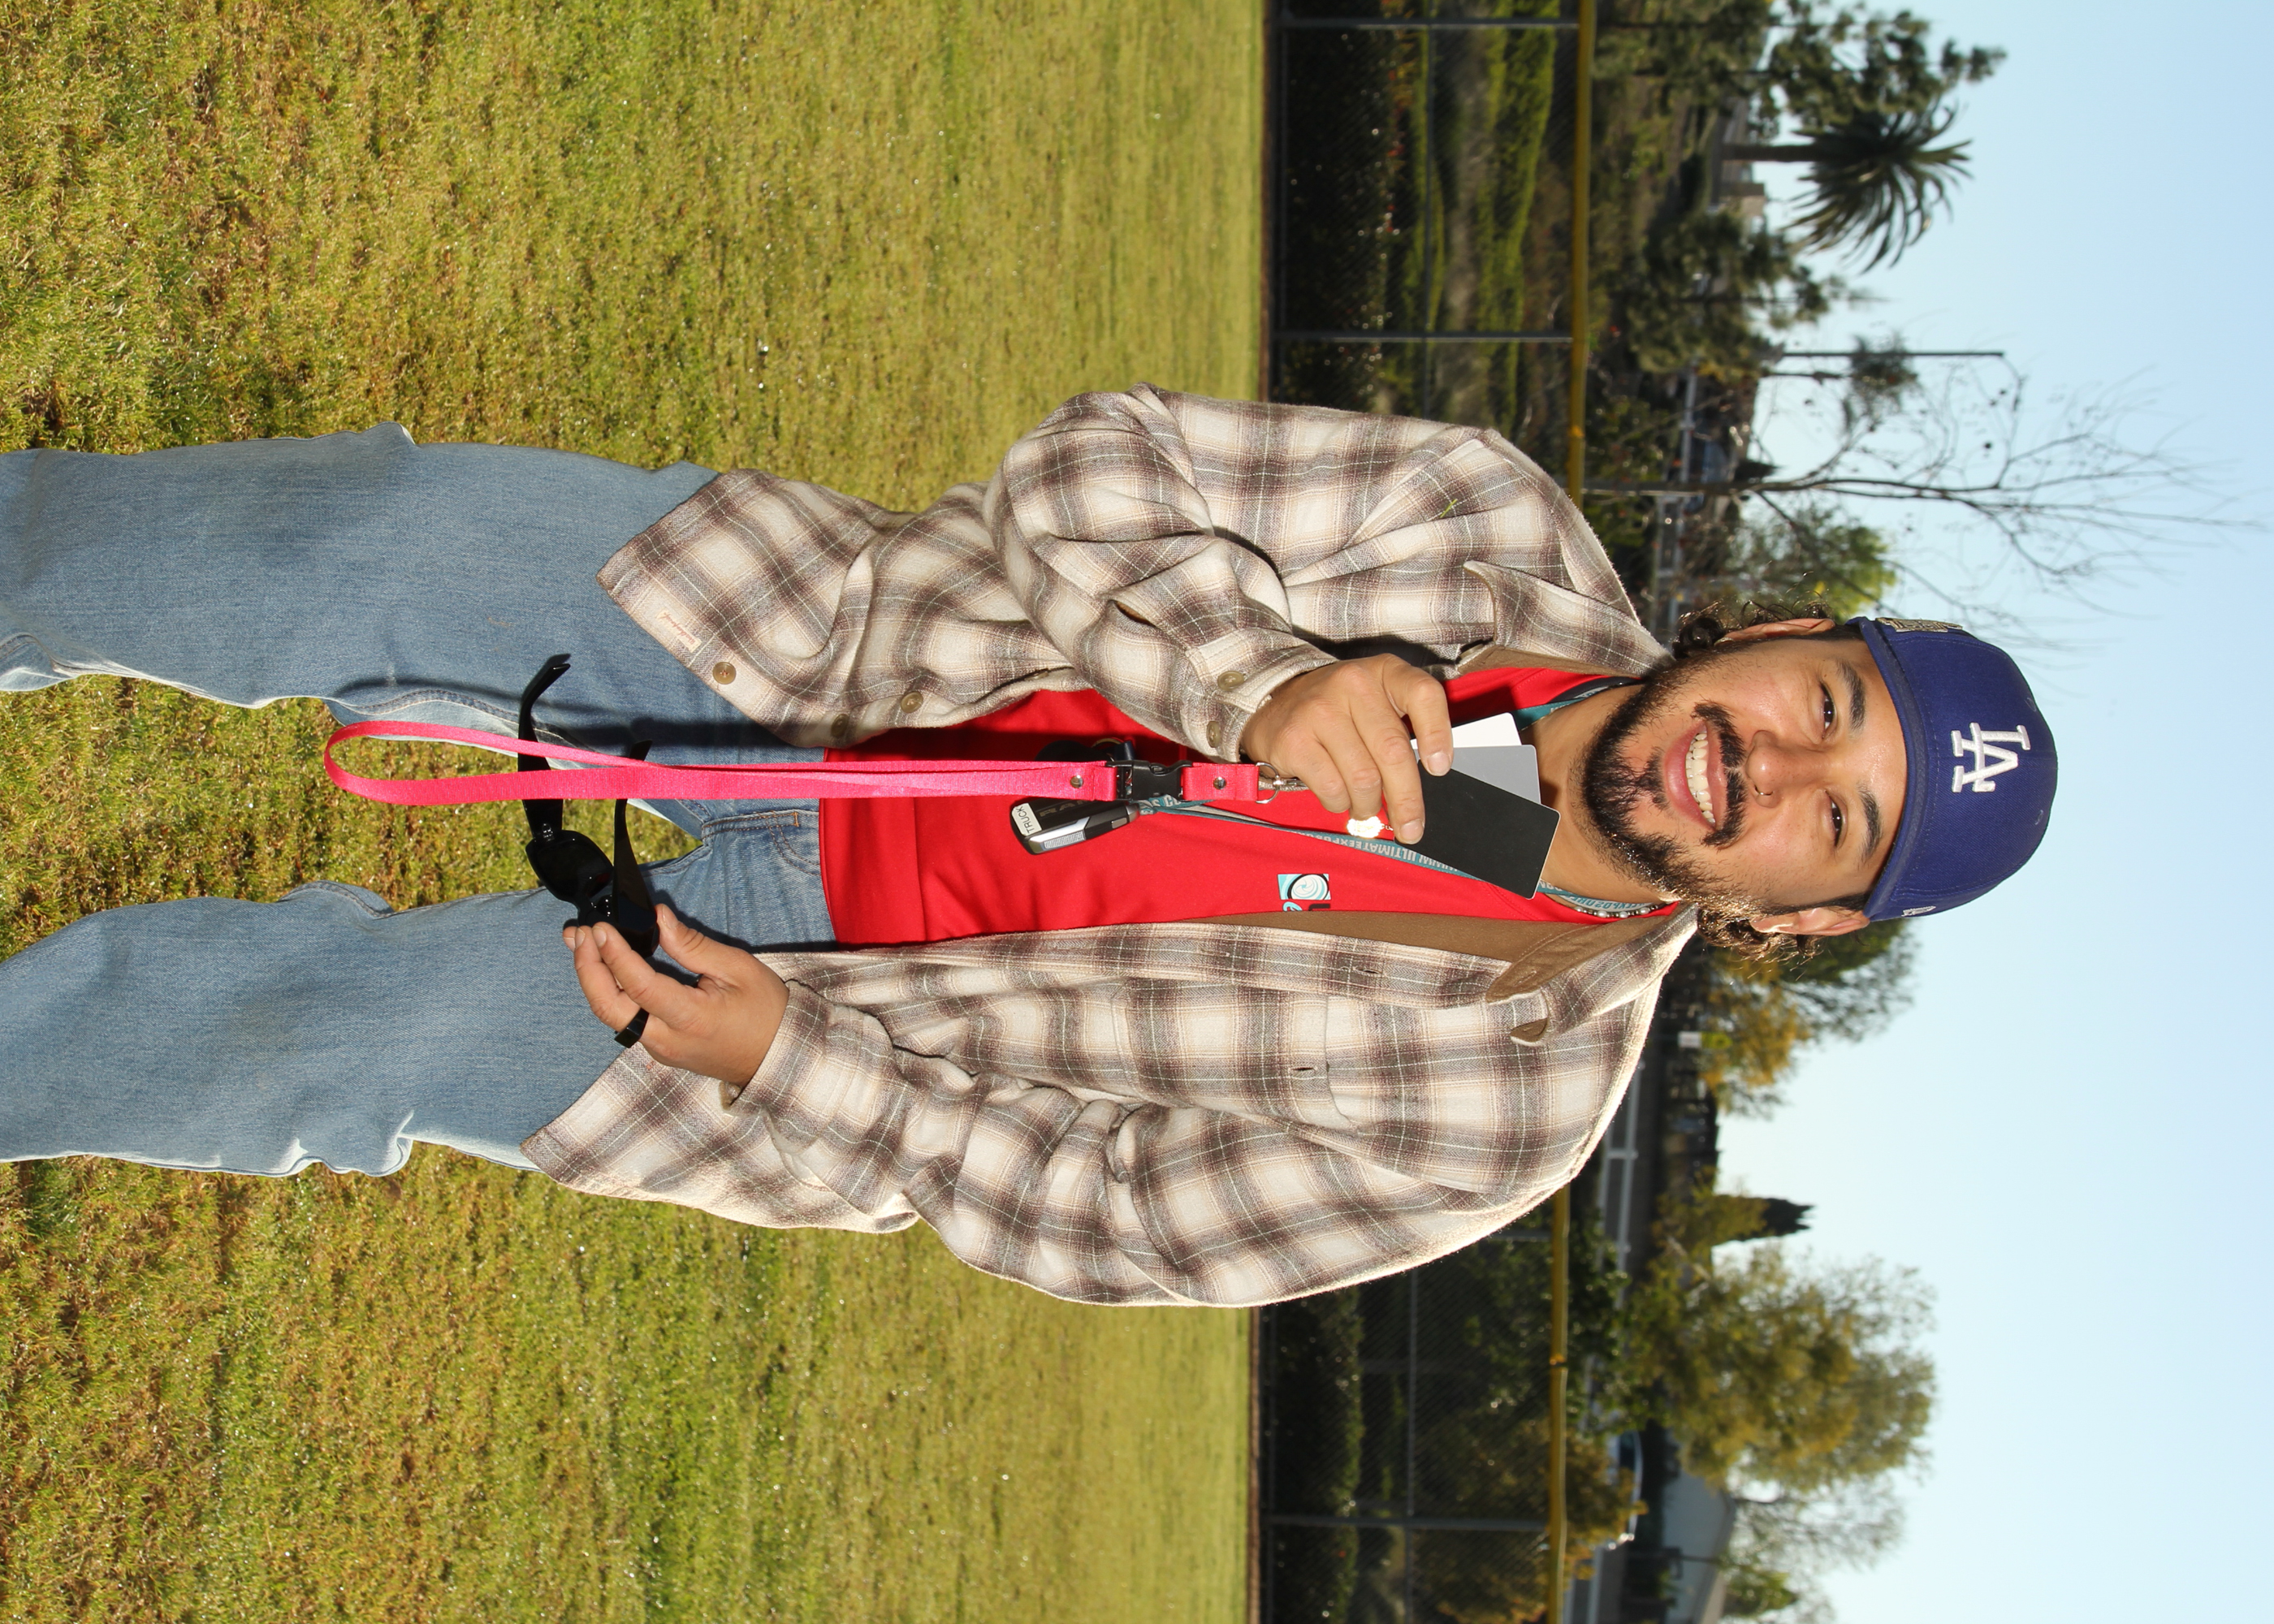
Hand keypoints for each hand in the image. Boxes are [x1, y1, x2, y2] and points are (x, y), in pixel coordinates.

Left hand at [566, 905, 787, 1084]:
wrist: (779, 1056)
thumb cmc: (766, 1011)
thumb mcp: (737, 968)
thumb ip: (692, 945)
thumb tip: (658, 918)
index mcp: (691, 1018)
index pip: (638, 986)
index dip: (614, 954)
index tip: (600, 928)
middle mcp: (667, 1040)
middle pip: (608, 1008)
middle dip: (587, 968)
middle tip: (579, 934)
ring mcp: (659, 1049)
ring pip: (612, 1016)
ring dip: (592, 979)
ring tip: (580, 944)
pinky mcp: (659, 1050)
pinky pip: (625, 1020)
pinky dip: (609, 992)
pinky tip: (604, 968)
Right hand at [1237, 654, 1452, 841]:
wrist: (1278, 705)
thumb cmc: (1341, 712)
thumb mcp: (1378, 703)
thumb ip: (1403, 734)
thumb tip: (1414, 797)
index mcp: (1384, 672)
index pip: (1423, 694)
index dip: (1437, 734)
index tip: (1440, 768)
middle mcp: (1352, 683)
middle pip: (1393, 752)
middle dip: (1406, 799)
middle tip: (1411, 828)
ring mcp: (1319, 710)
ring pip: (1363, 778)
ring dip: (1369, 805)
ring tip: (1366, 808)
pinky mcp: (1294, 739)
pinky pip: (1332, 788)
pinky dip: (1340, 804)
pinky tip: (1339, 797)